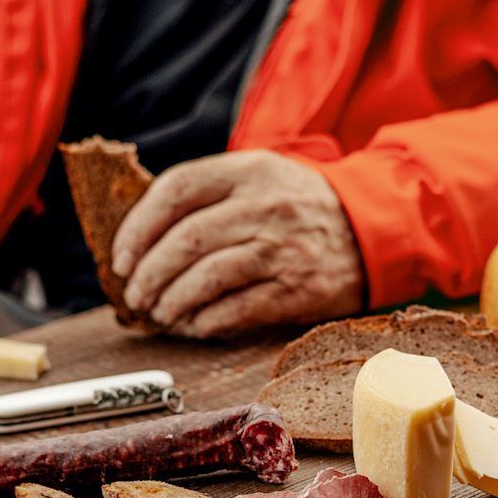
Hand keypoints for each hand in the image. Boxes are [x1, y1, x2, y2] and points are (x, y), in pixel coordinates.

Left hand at [111, 150, 364, 337]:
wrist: (375, 227)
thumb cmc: (304, 205)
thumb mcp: (262, 176)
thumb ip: (211, 194)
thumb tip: (146, 236)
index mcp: (248, 171)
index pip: (176, 190)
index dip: (139, 226)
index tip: (122, 256)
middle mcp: (263, 207)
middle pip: (185, 240)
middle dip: (149, 273)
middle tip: (135, 294)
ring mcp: (282, 248)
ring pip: (207, 276)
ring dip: (172, 301)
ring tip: (160, 314)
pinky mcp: (297, 288)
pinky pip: (237, 308)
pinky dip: (206, 321)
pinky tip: (194, 325)